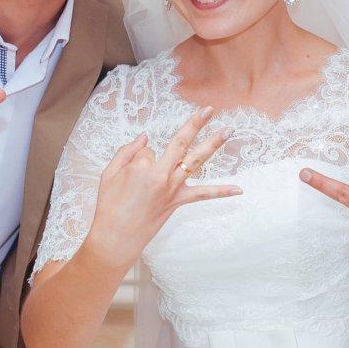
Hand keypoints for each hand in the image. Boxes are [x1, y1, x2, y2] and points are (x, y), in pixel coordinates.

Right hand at [83, 107, 242, 269]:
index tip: (132, 174)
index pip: (148, 150)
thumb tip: (144, 137)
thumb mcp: (109, 174)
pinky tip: (239, 189)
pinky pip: (203, 194)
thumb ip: (127, 151)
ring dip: (213, 144)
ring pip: (195, 161)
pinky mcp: (178, 202)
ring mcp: (173, 189)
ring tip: (228, 130)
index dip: (139, 158)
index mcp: (142, 168)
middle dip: (195, 124)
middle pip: (180, 143)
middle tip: (209, 109)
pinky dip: (221, 192)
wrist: (116, 237)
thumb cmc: (109, 206)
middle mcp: (161, 175)